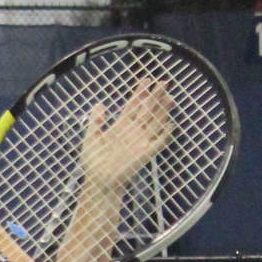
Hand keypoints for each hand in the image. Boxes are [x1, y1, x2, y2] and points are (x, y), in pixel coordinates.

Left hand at [82, 76, 174, 190]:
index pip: (133, 106)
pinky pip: (158, 142)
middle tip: (164, 82)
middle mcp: (133, 131)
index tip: (146, 80)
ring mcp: (141, 141)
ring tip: (169, 96)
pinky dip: (165, 134)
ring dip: (162, 110)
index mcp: (121, 126)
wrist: (98, 181)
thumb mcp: (91, 138)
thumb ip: (96, 121)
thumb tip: (99, 104)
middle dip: (155, 97)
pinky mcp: (146, 154)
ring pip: (155, 122)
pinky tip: (170, 123)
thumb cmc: (94, 161)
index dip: (139, 93)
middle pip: (147, 110)